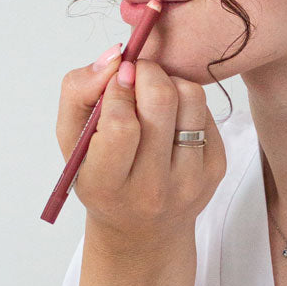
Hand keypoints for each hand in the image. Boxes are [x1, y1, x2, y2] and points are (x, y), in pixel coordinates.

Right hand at [57, 52, 226, 252]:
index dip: (118, 89)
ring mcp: (190, 181)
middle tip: (135, 73)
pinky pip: (207, 111)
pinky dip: (186, 101)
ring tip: (153, 94)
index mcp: (107, 185)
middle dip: (146, 72)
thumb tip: (115, 56)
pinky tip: (170, 117)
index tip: (116, 78)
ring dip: (170, 82)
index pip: (121, 125)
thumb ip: (79, 90)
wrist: (140, 229)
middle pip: (161, 102)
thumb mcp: (71, 138)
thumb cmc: (99, 174)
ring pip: (191, 98)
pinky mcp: (216, 169)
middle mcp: (152, 189)